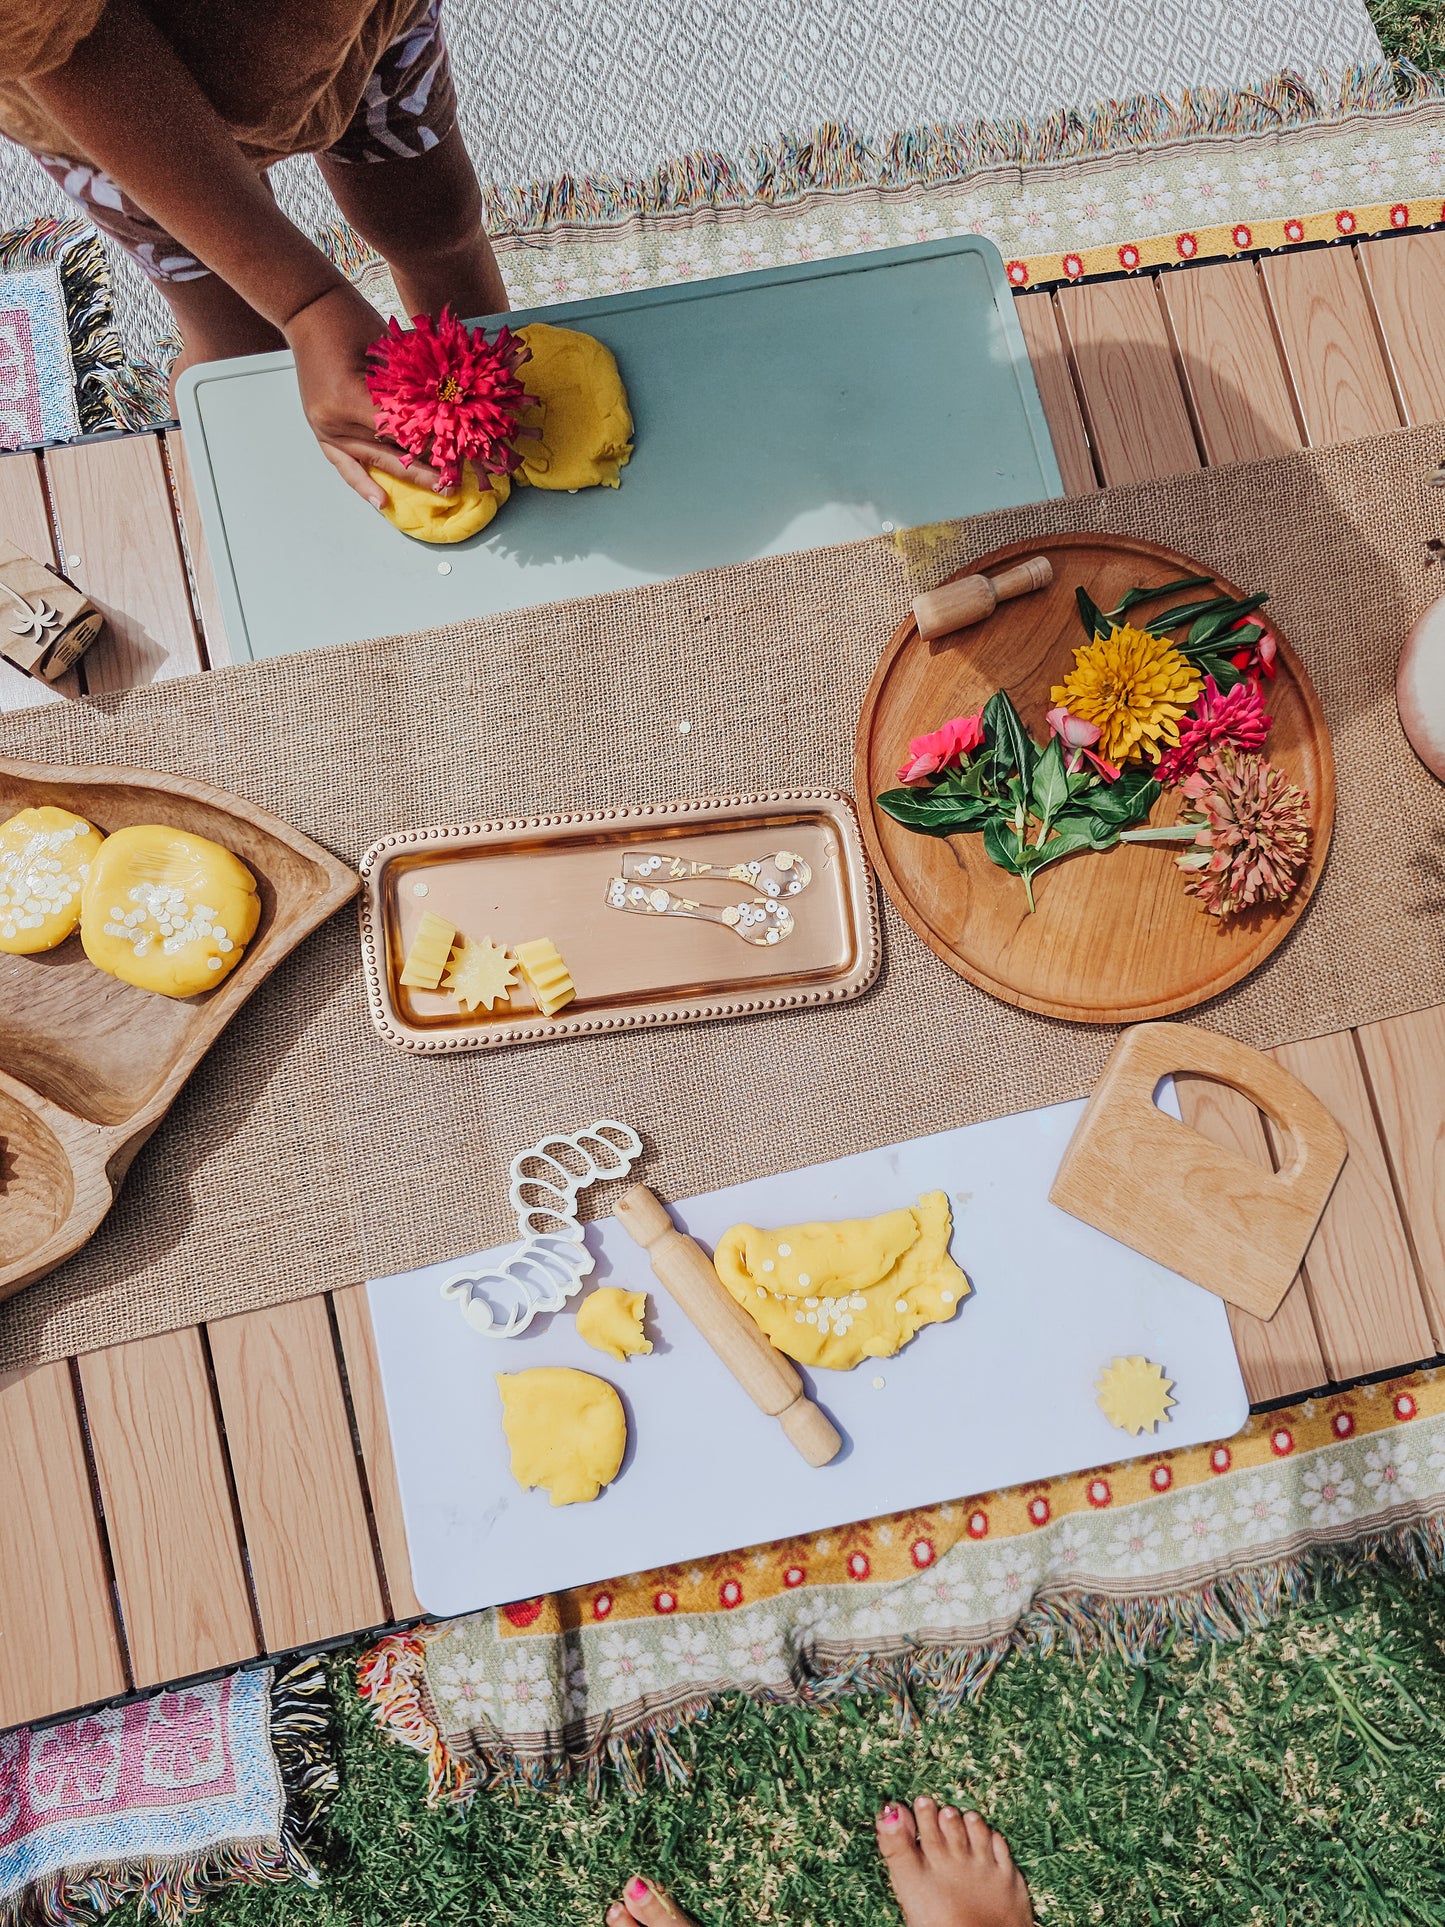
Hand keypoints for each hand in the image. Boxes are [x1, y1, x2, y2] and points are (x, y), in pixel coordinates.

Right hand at [286, 281, 441, 507]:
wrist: (309, 308)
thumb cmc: (349, 319)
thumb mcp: (386, 349)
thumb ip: (408, 386)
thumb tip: (441, 412)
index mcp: (350, 396)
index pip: (401, 427)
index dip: (432, 438)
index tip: (462, 448)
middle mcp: (336, 418)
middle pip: (389, 449)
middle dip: (426, 466)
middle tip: (456, 480)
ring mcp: (326, 427)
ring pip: (373, 461)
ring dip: (405, 477)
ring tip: (435, 490)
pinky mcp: (323, 430)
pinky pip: (344, 465)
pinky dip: (363, 483)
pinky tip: (381, 502)